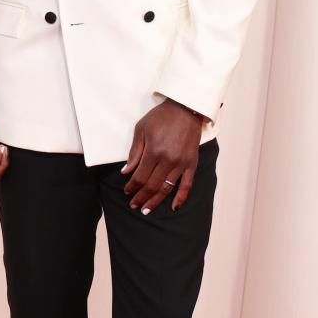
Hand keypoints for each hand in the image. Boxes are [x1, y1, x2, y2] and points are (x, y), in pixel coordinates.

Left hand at [122, 99, 204, 214]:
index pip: (140, 176)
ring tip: (146, 209)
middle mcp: (168, 160)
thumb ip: (134, 152)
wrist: (186, 108)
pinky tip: (173, 207)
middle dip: (141, 197)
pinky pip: (187, 185)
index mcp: (154, 151)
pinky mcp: (191, 163)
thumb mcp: (141, 129)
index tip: (127, 192)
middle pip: (152, 186)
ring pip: (166, 188)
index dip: (132, 187)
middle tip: (134, 205)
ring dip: (155, 201)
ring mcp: (181, 163)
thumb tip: (126, 172)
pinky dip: (180, 198)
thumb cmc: (161, 117)